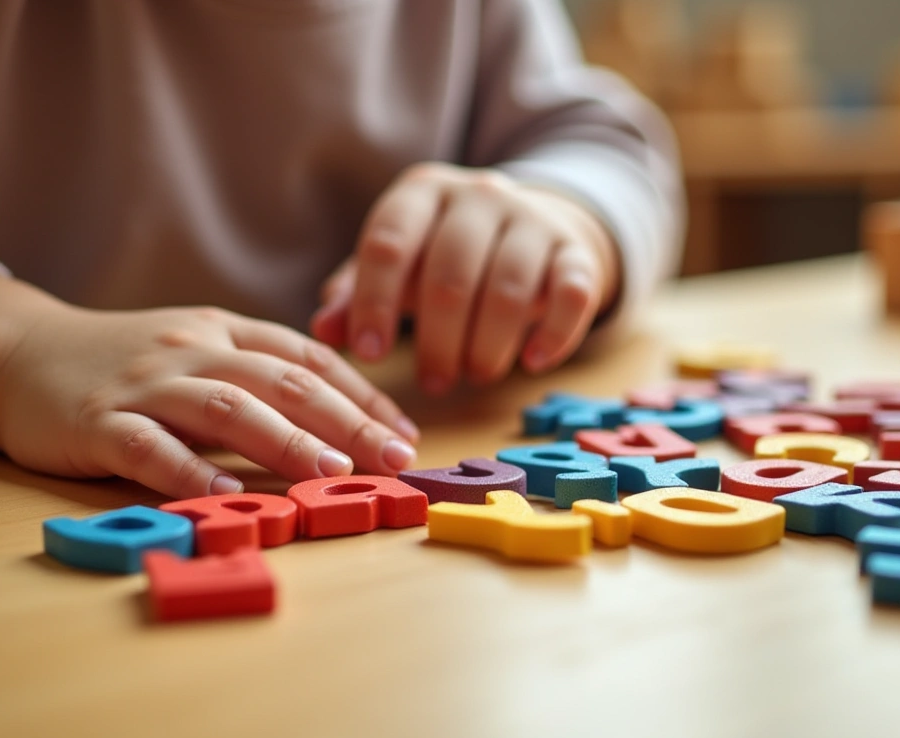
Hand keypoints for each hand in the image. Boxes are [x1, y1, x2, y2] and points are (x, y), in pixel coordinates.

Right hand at [0, 271, 419, 500]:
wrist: (14, 353)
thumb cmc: (121, 363)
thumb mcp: (194, 352)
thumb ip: (253, 377)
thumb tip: (337, 424)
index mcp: (221, 330)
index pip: (307, 359)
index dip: (361, 394)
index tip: (404, 432)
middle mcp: (191, 348)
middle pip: (282, 382)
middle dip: (346, 421)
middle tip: (392, 458)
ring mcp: (144, 383)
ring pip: (226, 408)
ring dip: (285, 441)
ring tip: (332, 472)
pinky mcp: (97, 421)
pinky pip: (148, 447)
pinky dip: (188, 469)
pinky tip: (223, 492)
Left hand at [310, 163, 619, 392]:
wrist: (534, 222)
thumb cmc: (445, 252)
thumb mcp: (400, 263)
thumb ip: (357, 294)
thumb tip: (322, 330)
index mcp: (422, 194)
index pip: (389, 244)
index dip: (375, 302)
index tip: (370, 353)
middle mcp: (479, 196)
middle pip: (450, 273)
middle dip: (437, 339)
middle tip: (432, 382)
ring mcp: (533, 220)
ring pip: (508, 288)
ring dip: (487, 345)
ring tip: (473, 376)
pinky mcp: (577, 252)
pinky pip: (572, 295)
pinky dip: (554, 335)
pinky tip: (532, 364)